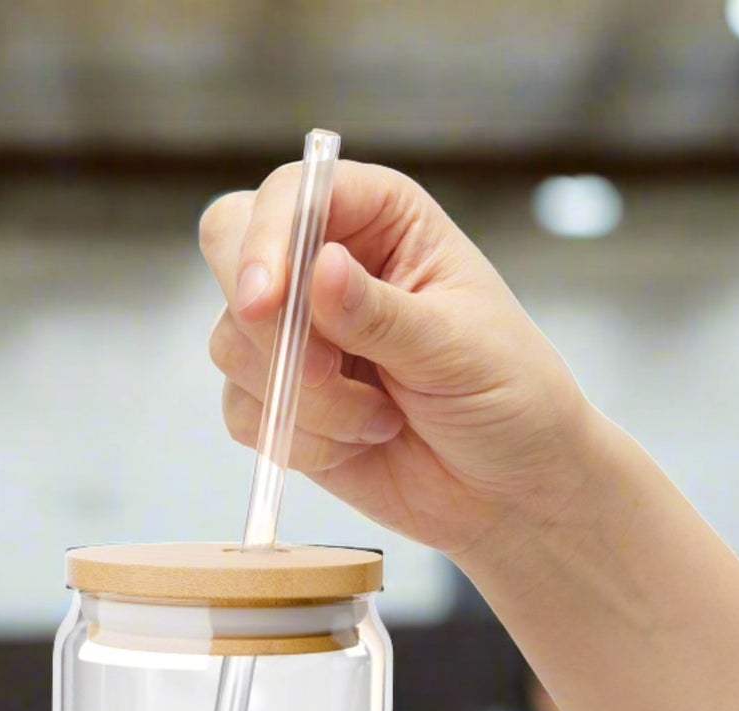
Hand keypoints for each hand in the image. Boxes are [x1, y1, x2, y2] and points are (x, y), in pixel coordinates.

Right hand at [202, 161, 592, 558]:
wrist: (508, 488)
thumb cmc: (508, 396)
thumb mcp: (455, 347)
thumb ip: (379, 313)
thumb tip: (319, 269)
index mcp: (381, 219)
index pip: (292, 195)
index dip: (267, 239)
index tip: (267, 302)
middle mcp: (326, 265)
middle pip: (229, 249)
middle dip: (262, 320)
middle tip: (318, 371)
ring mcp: (297, 335)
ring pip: (233, 344)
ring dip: (303, 398)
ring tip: (380, 419)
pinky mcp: (281, 401)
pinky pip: (243, 413)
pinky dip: (298, 439)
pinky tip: (358, 443)